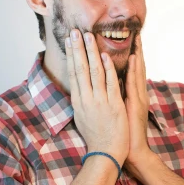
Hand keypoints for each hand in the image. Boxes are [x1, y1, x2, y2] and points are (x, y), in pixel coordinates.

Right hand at [65, 28, 128, 166]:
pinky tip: (105, 56)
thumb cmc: (96, 137)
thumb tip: (80, 88)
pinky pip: (110, 84)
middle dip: (78, 48)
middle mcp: (86, 99)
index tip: (70, 40)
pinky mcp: (113, 105)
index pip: (73, 73)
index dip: (72, 55)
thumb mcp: (83, 117)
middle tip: (75, 31)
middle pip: (80, 69)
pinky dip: (108, 69)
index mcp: (78, 101)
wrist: (105, 153)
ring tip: (89, 36)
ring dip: (92, 53)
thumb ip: (83, 100)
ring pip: (94, 72)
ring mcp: (99, 102)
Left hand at [123, 33, 154, 175]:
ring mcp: (138, 99)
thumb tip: (110, 88)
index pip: (133, 72)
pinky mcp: (135, 105)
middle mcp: (138, 95)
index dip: (133, 56)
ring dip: (136, 55)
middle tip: (136, 34)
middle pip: (138, 68)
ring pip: (137, 72)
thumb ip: (119, 99)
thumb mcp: (121, 112)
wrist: (132, 151)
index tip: (130, 42)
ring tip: (135, 40)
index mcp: (133, 96)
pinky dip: (133, 71)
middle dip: (137, 51)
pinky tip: (132, 60)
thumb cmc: (123, 134)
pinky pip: (133, 85)